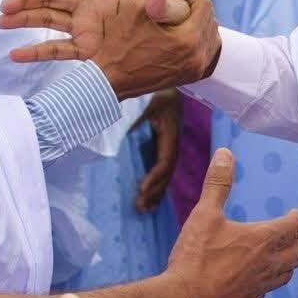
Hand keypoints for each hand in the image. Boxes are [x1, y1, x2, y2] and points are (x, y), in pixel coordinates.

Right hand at [0, 0, 219, 98]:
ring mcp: (87, 31)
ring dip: (25, 20)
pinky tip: (15, 55)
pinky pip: (59, 52)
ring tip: (2, 22)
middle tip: (6, 6)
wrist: (178, 57)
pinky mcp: (88, 54)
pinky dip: (37, 52)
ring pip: (49, 20)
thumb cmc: (178, 27)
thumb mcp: (179, 11)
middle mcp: (92, 8)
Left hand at [135, 90, 182, 213]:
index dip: (155, 176)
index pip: (165, 161)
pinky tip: (148, 197)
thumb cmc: (158, 93)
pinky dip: (156, 184)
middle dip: (154, 192)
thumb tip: (124, 137)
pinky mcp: (165, 148)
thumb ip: (138, 119)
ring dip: (156, 193)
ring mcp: (170, 147)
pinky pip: (162, 169)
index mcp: (171, 136)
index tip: (142, 188)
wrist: (171, 86)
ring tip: (144, 210)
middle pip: (166, 174)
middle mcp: (173, 145)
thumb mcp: (149, 103)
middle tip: (140, 208)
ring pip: (165, 175)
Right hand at [165, 149, 297, 297]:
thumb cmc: (196, 257)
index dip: (296, 219)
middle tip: (292, 234)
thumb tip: (225, 153)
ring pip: (287, 275)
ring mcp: (259, 287)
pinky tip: (255, 278)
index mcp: (262, 240)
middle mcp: (268, 265)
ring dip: (288, 263)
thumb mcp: (204, 214)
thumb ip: (217, 184)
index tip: (294, 213)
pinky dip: (268, 281)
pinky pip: (267, 291)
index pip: (294, 227)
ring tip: (280, 256)